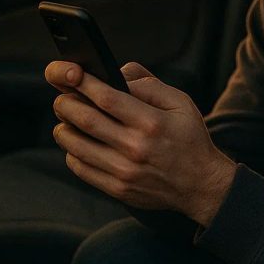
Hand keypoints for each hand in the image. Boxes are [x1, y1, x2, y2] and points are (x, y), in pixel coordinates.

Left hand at [45, 61, 236, 227]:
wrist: (201, 185)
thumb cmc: (190, 138)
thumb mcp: (181, 102)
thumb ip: (149, 85)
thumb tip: (118, 74)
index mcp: (151, 122)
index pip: (107, 97)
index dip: (84, 83)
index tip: (73, 75)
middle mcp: (135, 147)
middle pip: (85, 120)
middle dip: (66, 104)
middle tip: (63, 98)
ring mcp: (124, 171)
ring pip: (76, 146)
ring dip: (64, 128)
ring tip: (66, 120)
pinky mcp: (118, 189)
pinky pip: (82, 169)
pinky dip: (72, 153)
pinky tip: (77, 144)